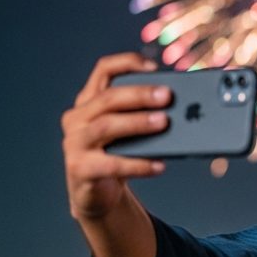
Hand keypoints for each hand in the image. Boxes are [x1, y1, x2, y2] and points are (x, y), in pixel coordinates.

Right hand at [61, 53, 169, 220]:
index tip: (155, 68)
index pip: (103, 70)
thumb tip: (182, 108)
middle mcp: (77, 118)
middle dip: (139, 95)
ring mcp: (74, 143)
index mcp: (89, 101)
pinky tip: (159, 165)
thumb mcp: (128, 130)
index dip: (128, 63)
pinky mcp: (80, 169)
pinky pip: (111, 165)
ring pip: (106, 126)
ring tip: (164, 122)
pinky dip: (138, 164)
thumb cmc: (117, 154)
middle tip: (167, 96)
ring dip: (138, 122)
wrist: (97, 193)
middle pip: (108, 98)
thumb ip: (143, 114)